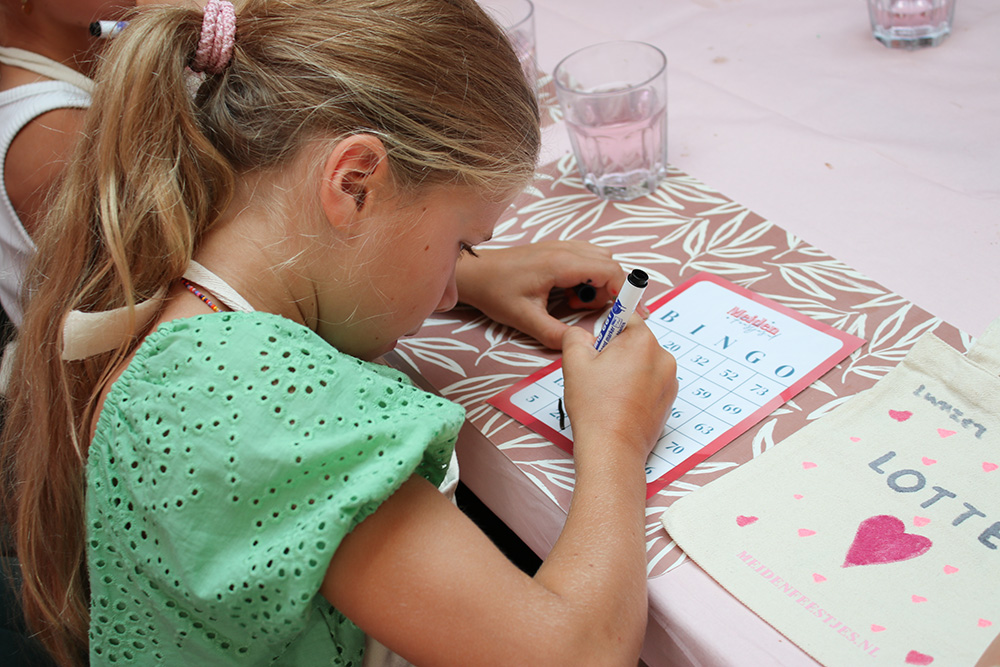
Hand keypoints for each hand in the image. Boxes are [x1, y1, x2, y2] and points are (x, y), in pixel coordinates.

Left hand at [454, 241, 640, 348]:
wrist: (475, 273)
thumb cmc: (496, 292)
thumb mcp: (525, 319)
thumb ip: (554, 334)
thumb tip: (580, 345)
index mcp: (561, 264)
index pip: (610, 270)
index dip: (625, 291)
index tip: (629, 312)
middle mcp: (566, 249)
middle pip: (610, 263)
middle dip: (611, 289)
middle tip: (588, 310)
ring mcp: (562, 246)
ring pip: (600, 259)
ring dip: (599, 282)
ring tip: (574, 303)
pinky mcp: (557, 250)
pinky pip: (587, 258)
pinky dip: (589, 276)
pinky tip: (568, 293)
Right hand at [561, 314, 677, 461]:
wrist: (612, 448)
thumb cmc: (595, 408)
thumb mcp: (574, 362)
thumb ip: (576, 336)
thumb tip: (582, 334)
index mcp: (642, 341)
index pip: (627, 315)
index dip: (607, 327)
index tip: (600, 339)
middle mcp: (662, 357)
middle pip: (635, 341)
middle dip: (615, 351)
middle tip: (596, 372)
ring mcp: (669, 381)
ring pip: (642, 363)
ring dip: (626, 370)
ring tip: (607, 392)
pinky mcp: (669, 400)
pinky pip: (650, 382)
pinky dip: (636, 387)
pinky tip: (619, 403)